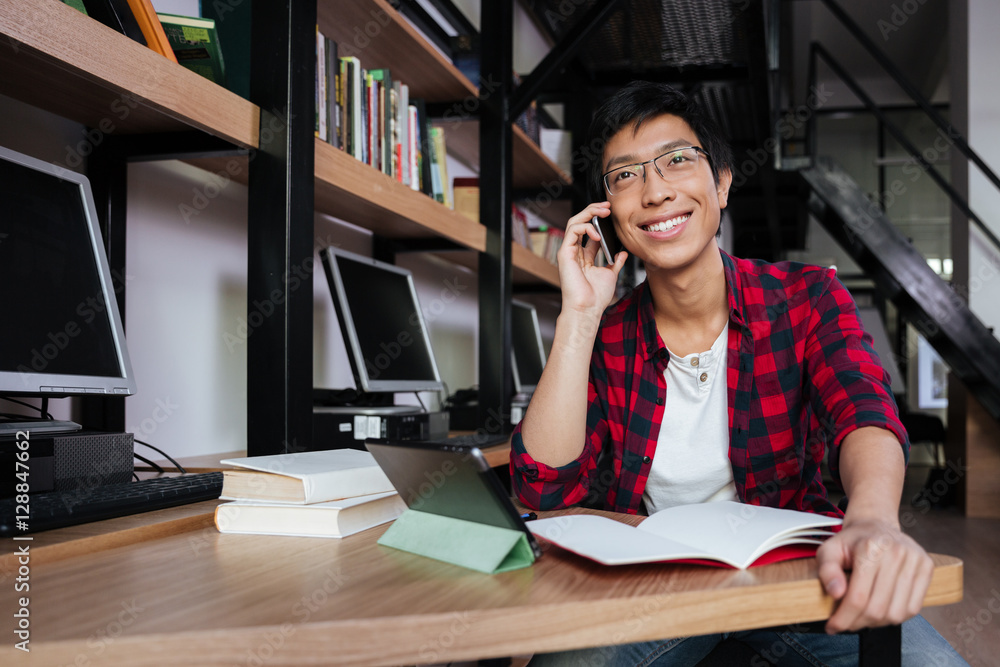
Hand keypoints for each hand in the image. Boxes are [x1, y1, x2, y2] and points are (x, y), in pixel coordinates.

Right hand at [557, 202, 627, 317]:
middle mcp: (575, 252)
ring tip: (603, 212)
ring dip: (589, 213)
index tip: (611, 213)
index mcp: (584, 256)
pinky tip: (597, 234)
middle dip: (593, 211)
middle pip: (580, 222)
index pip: (589, 231)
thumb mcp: (611, 274)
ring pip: (574, 222)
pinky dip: (586, 228)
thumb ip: (615, 262)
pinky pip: (572, 231)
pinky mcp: (565, 253)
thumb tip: (622, 252)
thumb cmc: (596, 297)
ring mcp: (568, 252)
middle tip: (607, 206)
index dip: (599, 219)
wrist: (587, 309)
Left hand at [816, 518, 933, 632]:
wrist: (876, 524)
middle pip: (877, 608)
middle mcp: (896, 552)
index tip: (833, 627)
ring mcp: (915, 560)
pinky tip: (881, 611)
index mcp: (870, 548)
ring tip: (862, 617)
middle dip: (857, 623)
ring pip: (896, 613)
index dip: (844, 618)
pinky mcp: (927, 567)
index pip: (858, 597)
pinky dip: (895, 617)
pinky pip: (913, 608)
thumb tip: (836, 593)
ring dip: (876, 623)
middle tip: (846, 623)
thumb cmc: (851, 541)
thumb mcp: (829, 550)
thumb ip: (826, 570)